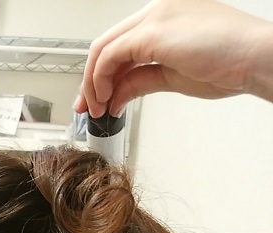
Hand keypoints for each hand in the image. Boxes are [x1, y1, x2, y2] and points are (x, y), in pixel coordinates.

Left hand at [76, 0, 272, 117]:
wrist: (256, 58)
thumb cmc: (230, 63)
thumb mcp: (173, 76)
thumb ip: (141, 81)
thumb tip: (116, 96)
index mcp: (165, 17)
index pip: (121, 45)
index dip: (102, 74)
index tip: (96, 99)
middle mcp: (156, 11)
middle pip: (107, 45)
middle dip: (90, 81)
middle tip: (86, 108)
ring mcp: (153, 17)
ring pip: (103, 49)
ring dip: (92, 84)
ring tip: (96, 110)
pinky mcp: (150, 31)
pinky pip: (109, 56)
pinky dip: (99, 80)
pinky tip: (106, 99)